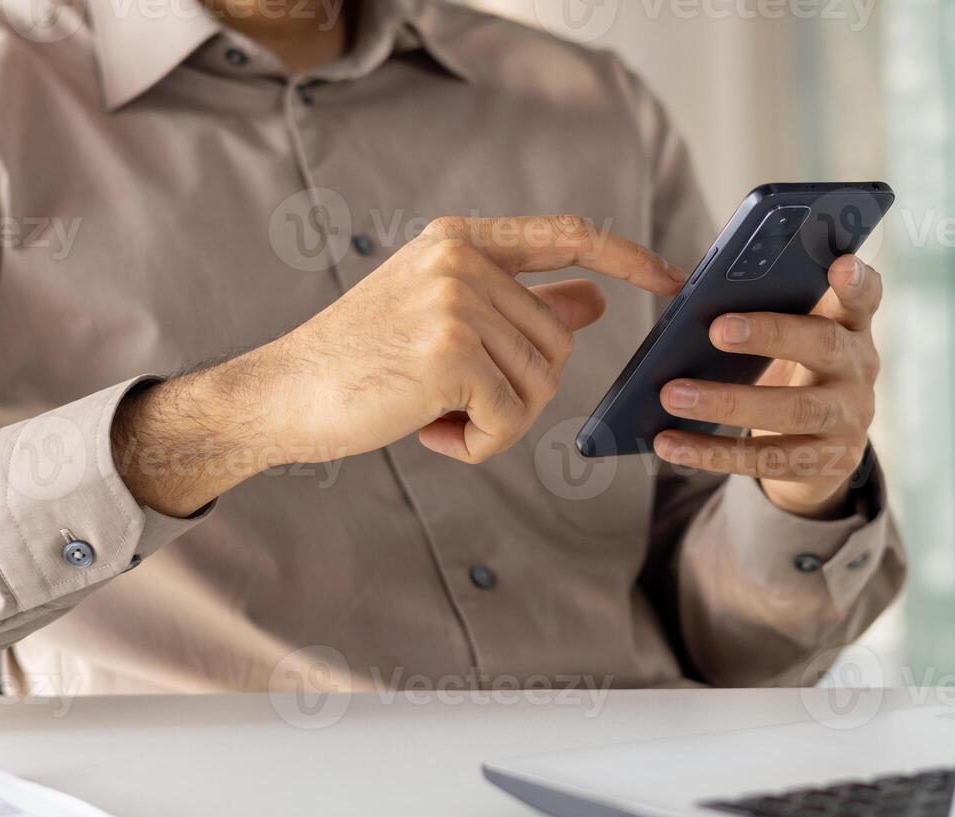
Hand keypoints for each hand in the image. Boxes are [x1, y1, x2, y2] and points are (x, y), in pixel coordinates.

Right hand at [116, 216, 687, 515]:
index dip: (628, 257)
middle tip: (449, 402)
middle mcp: (461, 259)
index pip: (568, 234)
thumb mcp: (440, 319)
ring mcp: (457, 302)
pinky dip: (480, 444)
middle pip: (555, 344)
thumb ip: (518, 304)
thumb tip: (591, 304)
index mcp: (460, 239)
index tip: (671, 282)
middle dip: (516, 391)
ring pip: (538, 386)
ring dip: (494, 421)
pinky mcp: (452, 353)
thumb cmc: (358, 362)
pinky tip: (430, 433)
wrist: (283, 394)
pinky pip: (512, 419)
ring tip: (430, 412)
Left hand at [652, 254, 882, 519]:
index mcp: (848, 326)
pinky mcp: (828, 462)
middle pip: (822, 345)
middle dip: (770, 335)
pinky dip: (711, 453)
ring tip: (672, 395)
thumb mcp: (785, 342)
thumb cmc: (791, 374)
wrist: (819, 449)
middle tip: (716, 330)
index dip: (856, 282)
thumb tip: (683, 297)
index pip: (863, 297)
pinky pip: (766, 459)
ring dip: (728, 402)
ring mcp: (849, 418)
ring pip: (793, 410)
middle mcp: (857, 368)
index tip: (840, 265)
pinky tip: (669, 444)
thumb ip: (753, 314)